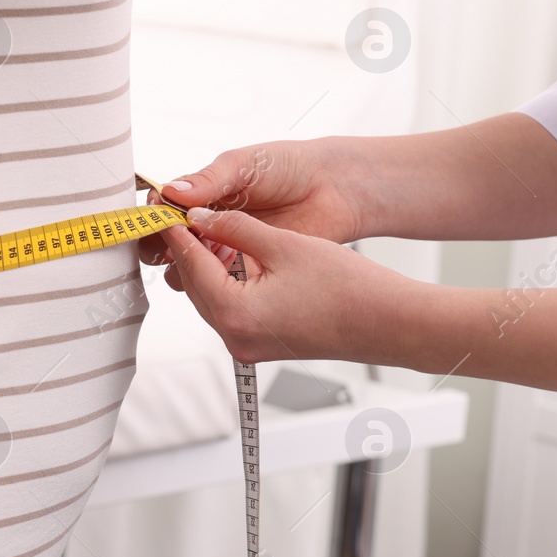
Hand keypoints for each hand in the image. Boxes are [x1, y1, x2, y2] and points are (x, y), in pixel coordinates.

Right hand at [139, 138, 365, 266]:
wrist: (334, 189)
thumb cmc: (290, 166)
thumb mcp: (245, 165)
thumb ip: (210, 179)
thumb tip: (172, 191)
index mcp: (200, 197)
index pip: (163, 211)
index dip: (155, 217)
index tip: (157, 217)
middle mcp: (208, 226)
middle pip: (168, 246)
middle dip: (165, 244)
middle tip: (174, 240)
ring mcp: (226, 252)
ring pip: (189, 270)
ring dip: (189, 264)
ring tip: (206, 251)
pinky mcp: (246, 274)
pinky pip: (221, 286)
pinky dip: (217, 281)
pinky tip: (227, 267)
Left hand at [163, 206, 409, 364]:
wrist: (389, 323)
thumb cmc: (347, 288)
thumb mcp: (284, 244)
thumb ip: (235, 228)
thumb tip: (202, 217)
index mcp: (234, 313)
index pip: (191, 264)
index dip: (178, 232)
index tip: (167, 210)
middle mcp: (234, 337)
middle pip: (195, 286)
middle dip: (190, 250)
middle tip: (185, 216)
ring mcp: (248, 346)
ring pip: (212, 298)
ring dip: (210, 267)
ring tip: (211, 231)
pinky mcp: (264, 345)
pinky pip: (233, 310)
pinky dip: (229, 283)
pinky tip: (238, 258)